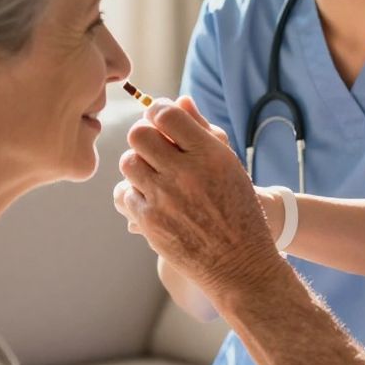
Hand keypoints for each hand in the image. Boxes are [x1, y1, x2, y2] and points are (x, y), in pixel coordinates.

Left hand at [113, 97, 281, 298]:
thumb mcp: (229, 165)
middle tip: (154, 148)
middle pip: (139, 135)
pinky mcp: (150, 222)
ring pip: (128, 162)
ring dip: (138, 164)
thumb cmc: (238, 208)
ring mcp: (165, 198)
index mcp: (210, 154)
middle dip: (144, 137)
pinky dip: (134, 193)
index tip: (161, 121)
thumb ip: (202, 130)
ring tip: (153, 175)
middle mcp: (186, 173)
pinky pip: (124, 193)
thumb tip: (179, 100)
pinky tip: (150, 198)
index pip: (167, 114)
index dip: (159, 112)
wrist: (240, 263)